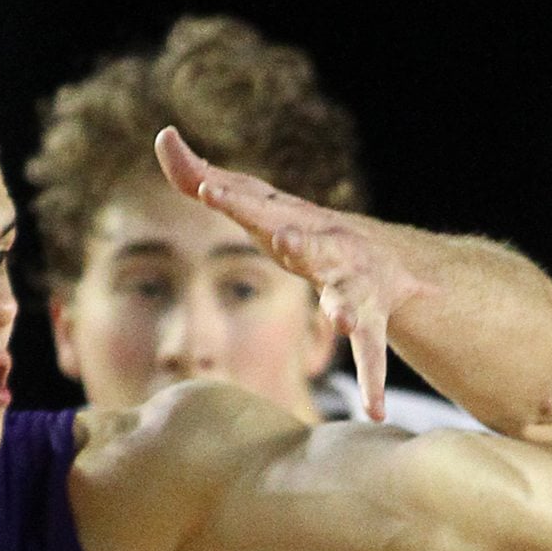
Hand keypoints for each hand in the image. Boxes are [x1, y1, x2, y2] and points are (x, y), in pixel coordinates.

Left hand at [158, 127, 416, 419]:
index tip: (208, 188)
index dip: (234, 198)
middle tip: (282, 238)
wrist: (387, 261)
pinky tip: (374, 411)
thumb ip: (206, 177)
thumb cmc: (306, 235)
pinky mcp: (370, 322)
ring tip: (343, 320)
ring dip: (344, 306)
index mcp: (295, 223)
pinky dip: (373, 381)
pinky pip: (372, 354)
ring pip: (349, 295)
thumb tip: (165, 138)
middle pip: (311, 243)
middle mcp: (329, 247)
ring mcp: (354, 285)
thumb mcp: (260, 207)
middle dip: (297, 240)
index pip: (258, 206)